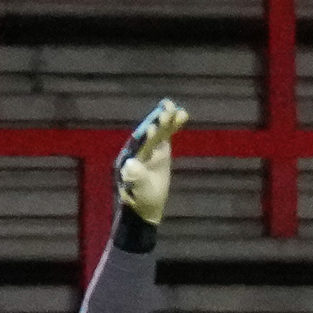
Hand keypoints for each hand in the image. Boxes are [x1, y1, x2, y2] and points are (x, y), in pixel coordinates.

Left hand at [116, 98, 189, 224]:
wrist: (147, 204)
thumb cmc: (140, 199)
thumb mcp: (138, 189)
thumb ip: (135, 177)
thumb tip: (131, 164)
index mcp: (130, 158)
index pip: (138, 145)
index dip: (145, 138)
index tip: (152, 129)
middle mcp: (139, 150)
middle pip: (149, 134)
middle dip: (156, 124)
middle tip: (164, 112)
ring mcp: (150, 148)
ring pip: (159, 131)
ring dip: (166, 119)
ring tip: (173, 107)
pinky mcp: (160, 148)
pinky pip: (167, 134)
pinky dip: (174, 125)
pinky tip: (182, 114)